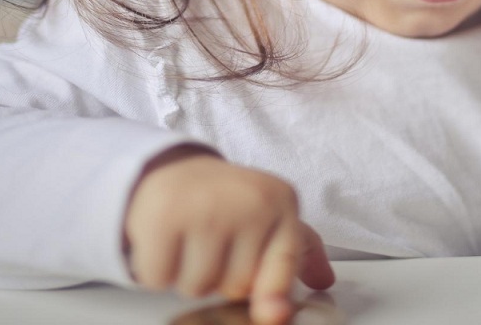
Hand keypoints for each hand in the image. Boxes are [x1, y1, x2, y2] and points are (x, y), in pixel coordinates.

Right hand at [123, 146, 334, 324]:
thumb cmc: (226, 202)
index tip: (275, 315)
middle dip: (221, 277)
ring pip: (198, 287)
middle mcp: (248, 201)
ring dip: (187, 276)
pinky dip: (156, 271)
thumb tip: (323, 281)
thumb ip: (298, 251)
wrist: (173, 170)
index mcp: (281, 201)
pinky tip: (166, 241)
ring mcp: (206, 208)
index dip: (277, 293)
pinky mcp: (164, 218)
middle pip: (237, 286)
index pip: (286, 258)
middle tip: (213, 243)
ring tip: (190, 240)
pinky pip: (160, 278)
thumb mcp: (271, 216)